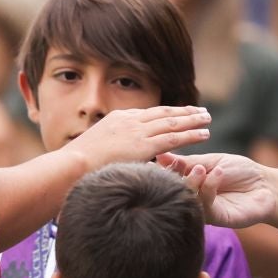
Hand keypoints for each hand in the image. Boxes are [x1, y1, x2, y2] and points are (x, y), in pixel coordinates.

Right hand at [63, 106, 210, 173]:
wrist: (69, 166)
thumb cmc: (74, 166)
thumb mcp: (91, 152)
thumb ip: (106, 151)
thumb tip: (107, 158)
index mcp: (116, 120)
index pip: (146, 115)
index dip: (165, 114)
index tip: (177, 113)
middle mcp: (129, 121)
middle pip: (163, 113)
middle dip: (183, 111)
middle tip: (200, 110)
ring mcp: (137, 132)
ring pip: (172, 122)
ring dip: (192, 120)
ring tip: (207, 119)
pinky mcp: (145, 145)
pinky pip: (174, 137)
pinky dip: (191, 134)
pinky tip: (204, 134)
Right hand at [160, 152, 276, 228]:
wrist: (266, 185)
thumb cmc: (239, 171)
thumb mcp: (211, 161)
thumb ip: (186, 162)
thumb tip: (160, 154)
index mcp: (188, 184)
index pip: (168, 177)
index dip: (164, 168)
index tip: (158, 157)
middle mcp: (192, 199)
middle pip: (174, 191)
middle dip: (175, 176)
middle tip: (179, 165)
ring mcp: (203, 210)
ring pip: (188, 199)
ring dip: (192, 182)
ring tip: (200, 169)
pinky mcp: (217, 218)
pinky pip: (206, 205)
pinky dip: (209, 186)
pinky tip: (217, 173)